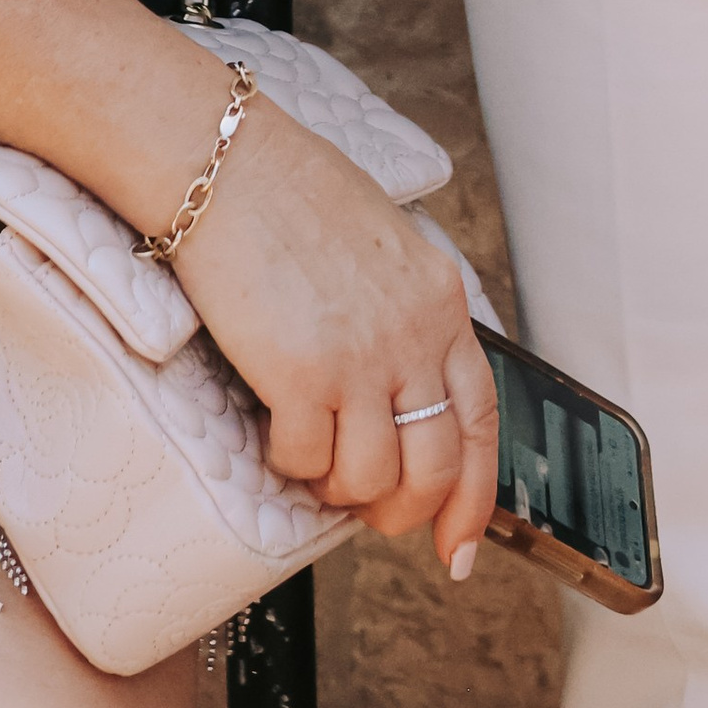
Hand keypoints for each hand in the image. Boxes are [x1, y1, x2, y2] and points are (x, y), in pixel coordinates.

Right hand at [170, 100, 497, 577]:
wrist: (226, 163)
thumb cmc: (292, 195)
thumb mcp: (384, 248)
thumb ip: (407, 315)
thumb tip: (405, 391)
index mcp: (440, 301)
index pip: (481, 421)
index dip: (476, 496)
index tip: (459, 544)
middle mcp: (412, 334)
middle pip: (433, 467)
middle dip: (403, 512)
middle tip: (368, 513)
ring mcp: (359, 357)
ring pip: (372, 480)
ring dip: (340, 488)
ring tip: (314, 458)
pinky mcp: (301, 375)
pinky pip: (306, 462)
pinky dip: (291, 464)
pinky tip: (277, 430)